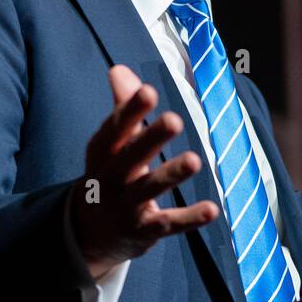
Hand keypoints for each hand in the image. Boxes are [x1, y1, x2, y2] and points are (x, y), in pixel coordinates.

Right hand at [71, 65, 218, 277]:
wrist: (89, 233)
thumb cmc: (108, 173)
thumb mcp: (110, 144)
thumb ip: (122, 107)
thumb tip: (119, 69)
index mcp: (102, 152)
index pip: (114, 129)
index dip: (130, 111)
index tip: (148, 91)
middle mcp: (110, 178)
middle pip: (130, 157)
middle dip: (151, 139)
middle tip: (175, 120)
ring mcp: (126, 206)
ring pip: (149, 189)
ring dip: (171, 175)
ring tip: (194, 160)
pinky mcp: (144, 231)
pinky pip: (168, 224)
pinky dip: (189, 218)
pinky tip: (212, 209)